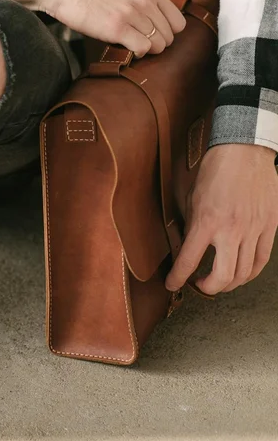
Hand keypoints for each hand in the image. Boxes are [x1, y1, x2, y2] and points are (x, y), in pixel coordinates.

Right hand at [0, 0, 186, 57]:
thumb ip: (139, 2)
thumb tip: (150, 25)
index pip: (177, 21)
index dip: (166, 34)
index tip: (151, 38)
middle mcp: (144, 0)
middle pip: (169, 36)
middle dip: (155, 45)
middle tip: (136, 45)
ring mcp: (131, 14)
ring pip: (158, 44)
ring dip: (144, 51)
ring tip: (127, 46)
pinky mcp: (116, 28)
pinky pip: (143, 49)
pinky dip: (135, 54)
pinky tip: (121, 48)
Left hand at [165, 144, 277, 294]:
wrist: (244, 153)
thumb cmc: (214, 172)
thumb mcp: (191, 200)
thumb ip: (191, 227)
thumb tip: (188, 249)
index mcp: (206, 222)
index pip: (188, 261)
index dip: (177, 278)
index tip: (172, 284)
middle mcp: (231, 230)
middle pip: (223, 277)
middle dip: (208, 288)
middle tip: (199, 284)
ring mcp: (254, 230)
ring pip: (244, 273)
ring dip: (229, 283)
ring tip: (218, 280)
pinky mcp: (270, 227)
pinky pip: (261, 260)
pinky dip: (250, 272)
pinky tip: (240, 273)